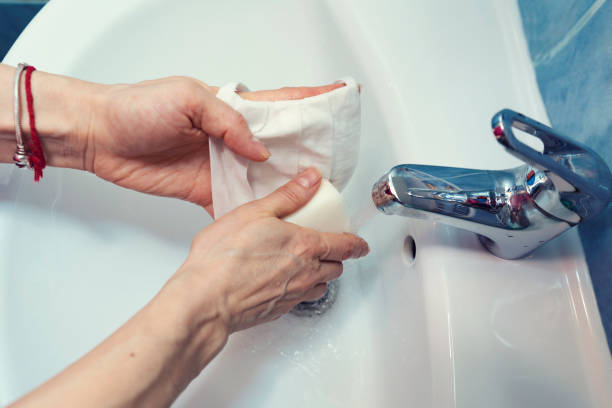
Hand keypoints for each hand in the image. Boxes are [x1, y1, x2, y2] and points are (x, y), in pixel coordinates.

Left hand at [87, 77, 344, 213]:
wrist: (104, 137)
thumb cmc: (138, 108)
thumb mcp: (187, 99)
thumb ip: (227, 122)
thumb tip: (258, 150)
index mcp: (232, 108)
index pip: (281, 103)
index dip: (312, 102)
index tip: (341, 99)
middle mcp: (232, 138)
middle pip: (280, 145)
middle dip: (308, 152)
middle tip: (335, 163)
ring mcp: (222, 165)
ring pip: (264, 177)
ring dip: (287, 186)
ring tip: (315, 197)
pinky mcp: (207, 190)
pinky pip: (237, 202)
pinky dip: (255, 212)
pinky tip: (274, 220)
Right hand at [167, 167, 368, 337]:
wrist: (206, 300)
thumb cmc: (224, 258)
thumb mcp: (255, 212)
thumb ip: (287, 196)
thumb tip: (312, 179)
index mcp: (305, 247)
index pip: (345, 246)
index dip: (357, 244)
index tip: (361, 244)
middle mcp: (305, 274)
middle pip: (336, 268)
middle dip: (337, 258)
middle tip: (329, 249)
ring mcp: (292, 295)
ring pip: (320, 287)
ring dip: (321, 276)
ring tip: (307, 266)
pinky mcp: (277, 311)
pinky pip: (300, 300)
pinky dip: (300, 290)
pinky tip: (282, 282)